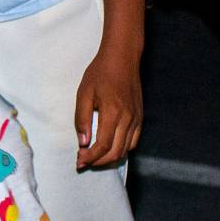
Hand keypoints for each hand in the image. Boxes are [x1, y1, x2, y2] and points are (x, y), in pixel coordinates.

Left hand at [74, 48, 141, 169]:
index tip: (78, 161)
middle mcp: (129, 119)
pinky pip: (133, 140)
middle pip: (116, 152)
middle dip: (98, 161)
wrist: (122, 59)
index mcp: (113, 113)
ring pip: (126, 149)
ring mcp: (137, 119)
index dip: (90, 157)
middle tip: (83, 161)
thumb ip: (82, 119)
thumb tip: (83, 142)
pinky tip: (109, 148)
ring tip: (93, 157)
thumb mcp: (84, 93)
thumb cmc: (100, 73)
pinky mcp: (140, 117)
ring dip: (110, 158)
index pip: (103, 145)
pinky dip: (122, 149)